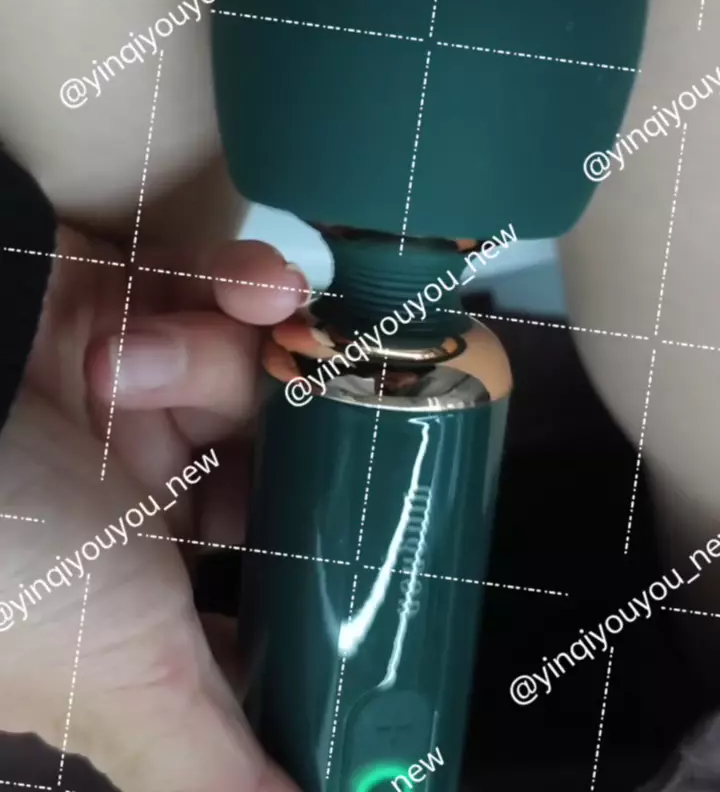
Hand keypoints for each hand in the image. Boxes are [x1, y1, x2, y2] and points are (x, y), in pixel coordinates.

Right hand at [0, 224, 309, 791]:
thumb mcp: (122, 680)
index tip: (397, 558)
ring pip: (254, 369)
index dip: (327, 579)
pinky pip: (234, 283)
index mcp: (138, 595)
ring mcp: (137, 392)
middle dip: (296, 439)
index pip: (264, 596)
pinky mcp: (135, 298)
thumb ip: (217, 765)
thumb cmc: (4, 558)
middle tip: (326, 430)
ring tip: (129, 363)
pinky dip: (251, 281)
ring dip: (219, 359)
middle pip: (280, 462)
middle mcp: (140, 495)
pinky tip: (251, 291)